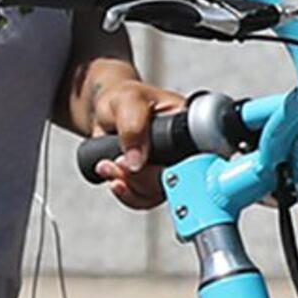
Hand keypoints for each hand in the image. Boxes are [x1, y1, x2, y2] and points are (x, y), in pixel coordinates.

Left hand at [75, 61, 189, 209]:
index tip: (144, 164)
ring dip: (130, 187)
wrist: (105, 110)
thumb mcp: (128, 101)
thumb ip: (133, 127)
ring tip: (110, 166)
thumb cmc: (122, 98)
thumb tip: (137, 161)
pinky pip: (144, 199)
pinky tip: (113, 176)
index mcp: (187, 126)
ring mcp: (167, 168)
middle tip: (119, 162)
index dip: (172, 168)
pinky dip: (125, 193)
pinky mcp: (152, 181)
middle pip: (175, 182)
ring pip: (158, 194)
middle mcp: (181, 151)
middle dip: (141, 179)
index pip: (193, 158)